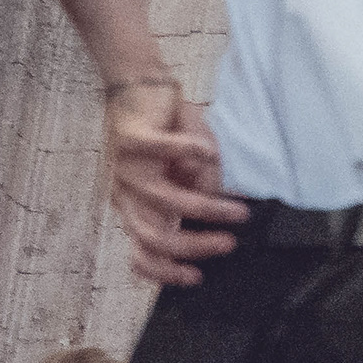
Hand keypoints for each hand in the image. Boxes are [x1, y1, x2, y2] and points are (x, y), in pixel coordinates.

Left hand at [101, 82, 243, 285]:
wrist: (138, 85)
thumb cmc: (168, 133)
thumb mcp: (188, 171)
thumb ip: (201, 191)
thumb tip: (220, 206)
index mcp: (136, 206)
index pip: (141, 252)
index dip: (165, 272)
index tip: (196, 276)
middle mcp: (126, 192)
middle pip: (153, 236)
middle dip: (195, 246)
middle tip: (228, 243)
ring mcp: (125, 167)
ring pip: (162, 201)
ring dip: (205, 209)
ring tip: (237, 209)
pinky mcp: (130, 138)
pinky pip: (162, 150)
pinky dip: (191, 153)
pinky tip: (211, 153)